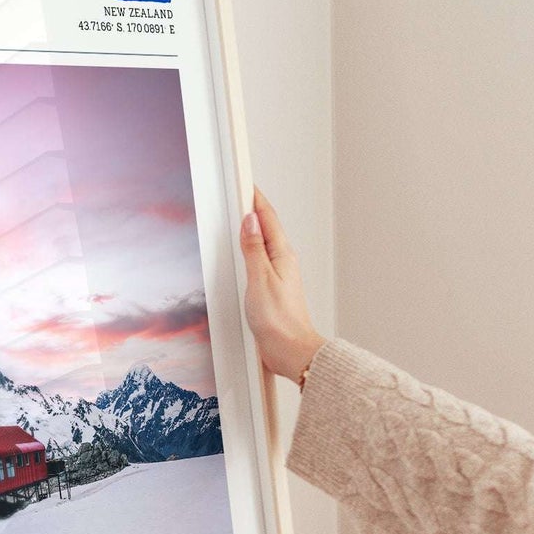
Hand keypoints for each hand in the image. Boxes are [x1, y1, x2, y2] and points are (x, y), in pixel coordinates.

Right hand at [241, 187, 325, 380]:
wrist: (291, 350)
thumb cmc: (279, 320)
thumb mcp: (259, 279)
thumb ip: (253, 249)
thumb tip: (250, 221)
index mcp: (282, 255)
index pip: (267, 218)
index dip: (255, 199)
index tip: (245, 183)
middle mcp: (283, 262)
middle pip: (267, 227)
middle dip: (253, 209)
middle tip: (241, 192)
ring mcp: (279, 275)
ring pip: (264, 243)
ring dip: (253, 229)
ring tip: (242, 215)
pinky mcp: (273, 289)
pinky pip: (261, 260)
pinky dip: (252, 250)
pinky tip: (246, 253)